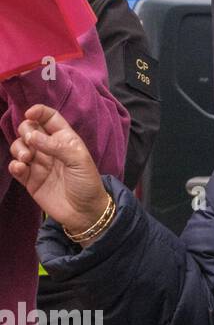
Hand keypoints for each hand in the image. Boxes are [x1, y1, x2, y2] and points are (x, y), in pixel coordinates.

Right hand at [8, 104, 109, 234]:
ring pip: (19, 147)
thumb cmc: (87, 183)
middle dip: (25, 131)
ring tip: (27, 159)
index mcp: (65, 139)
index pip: (49, 118)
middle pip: (29, 130)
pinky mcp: (29, 179)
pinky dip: (14, 165)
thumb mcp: (79, 160)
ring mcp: (38, 163)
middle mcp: (50, 149)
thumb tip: (32, 135)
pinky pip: (16, 167)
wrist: (84, 212)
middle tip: (30, 142)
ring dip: (18, 148)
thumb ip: (57, 146)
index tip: (29, 114)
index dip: (39, 112)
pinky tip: (20, 168)